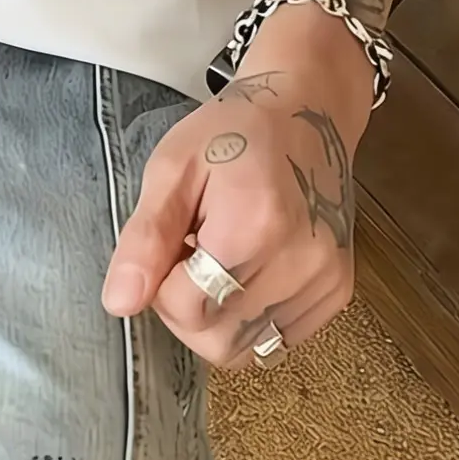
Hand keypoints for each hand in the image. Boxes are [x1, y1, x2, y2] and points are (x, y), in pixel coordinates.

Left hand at [101, 71, 362, 368]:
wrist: (307, 109)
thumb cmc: (235, 132)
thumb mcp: (173, 168)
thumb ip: (145, 239)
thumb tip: (120, 303)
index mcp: (254, 226)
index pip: (185, 310)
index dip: (160, 286)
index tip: (171, 245)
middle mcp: (301, 261)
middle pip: (216, 342)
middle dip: (187, 309)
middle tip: (190, 255)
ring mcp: (326, 280)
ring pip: (247, 350)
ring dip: (219, 317)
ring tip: (221, 261)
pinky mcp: (338, 291)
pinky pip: (279, 340)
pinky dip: (252, 319)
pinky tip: (249, 271)